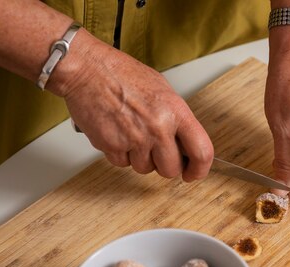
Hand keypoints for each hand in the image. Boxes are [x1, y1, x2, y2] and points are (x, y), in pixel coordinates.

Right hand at [61, 31, 213, 180]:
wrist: (88, 69)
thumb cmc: (121, 74)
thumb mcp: (162, 91)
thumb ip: (176, 119)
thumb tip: (185, 144)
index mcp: (176, 111)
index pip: (201, 152)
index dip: (199, 169)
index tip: (193, 173)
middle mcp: (158, 127)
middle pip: (171, 170)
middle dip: (164, 165)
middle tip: (156, 151)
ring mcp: (135, 139)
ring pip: (145, 169)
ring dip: (139, 158)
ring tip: (132, 133)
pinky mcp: (112, 146)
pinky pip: (122, 164)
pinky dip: (119, 153)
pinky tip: (117, 133)